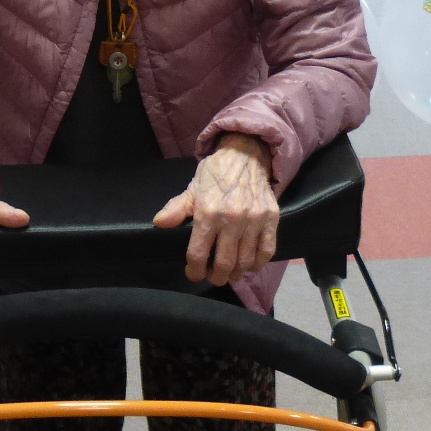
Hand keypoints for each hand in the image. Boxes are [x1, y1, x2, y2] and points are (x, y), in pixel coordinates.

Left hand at [153, 133, 278, 286]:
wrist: (246, 154)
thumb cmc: (216, 173)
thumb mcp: (193, 188)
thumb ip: (177, 208)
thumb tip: (159, 223)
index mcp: (207, 211)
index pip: (198, 253)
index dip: (194, 270)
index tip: (193, 273)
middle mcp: (232, 218)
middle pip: (224, 264)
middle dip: (215, 276)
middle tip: (212, 276)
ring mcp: (254, 219)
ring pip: (245, 262)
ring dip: (236, 273)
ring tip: (229, 273)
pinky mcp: (271, 218)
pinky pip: (266, 251)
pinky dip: (257, 264)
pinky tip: (249, 264)